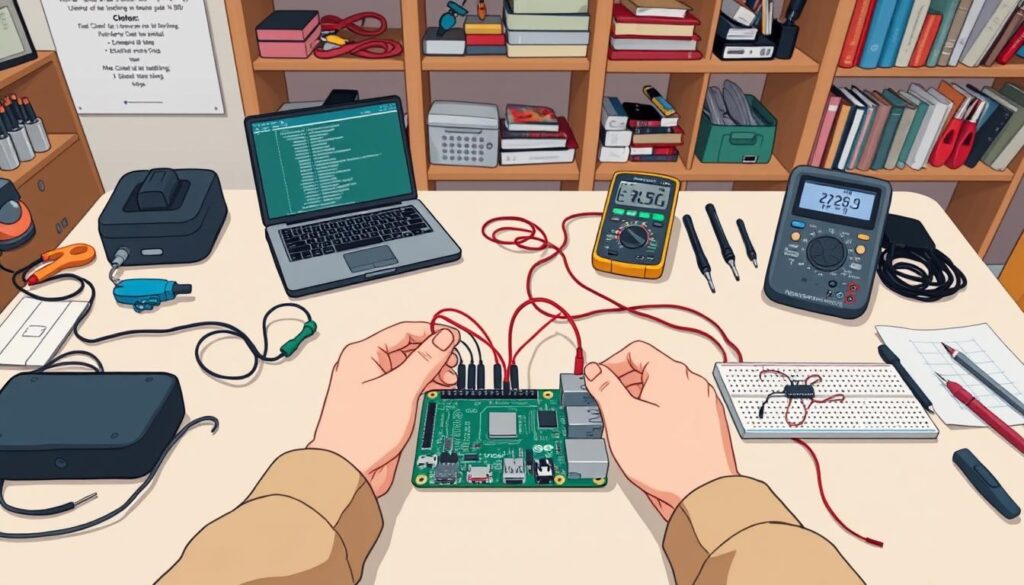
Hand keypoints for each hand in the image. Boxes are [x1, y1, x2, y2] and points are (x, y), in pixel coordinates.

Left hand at [308, 322, 458, 495]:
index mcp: (362, 354)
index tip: (454, 340)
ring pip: (409, 369)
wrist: (346, 470)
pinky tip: (436, 393)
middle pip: (408, 349)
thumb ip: (425, 359)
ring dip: (431, 372)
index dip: (432, 333)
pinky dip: (423, 388)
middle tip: (453, 364)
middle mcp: (365, 368)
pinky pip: (406, 387)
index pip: (404, 331)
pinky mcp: (381, 405)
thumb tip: (443, 338)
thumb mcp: (400, 388)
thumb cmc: (358, 433)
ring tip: (448, 380)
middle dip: (434, 355)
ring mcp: (373, 387)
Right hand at [584, 342, 736, 520]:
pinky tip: (649, 440)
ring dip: (641, 403)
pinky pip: (678, 411)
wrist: (704, 495)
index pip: (636, 351)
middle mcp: (693, 384)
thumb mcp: (621, 418)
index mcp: (672, 374)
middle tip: (607, 404)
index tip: (598, 381)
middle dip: (624, 385)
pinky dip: (660, 417)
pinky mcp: (708, 426)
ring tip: (627, 426)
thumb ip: (605, 388)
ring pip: (664, 393)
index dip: (610, 364)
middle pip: (651, 370)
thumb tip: (595, 372)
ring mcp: (704, 405)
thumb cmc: (668, 460)